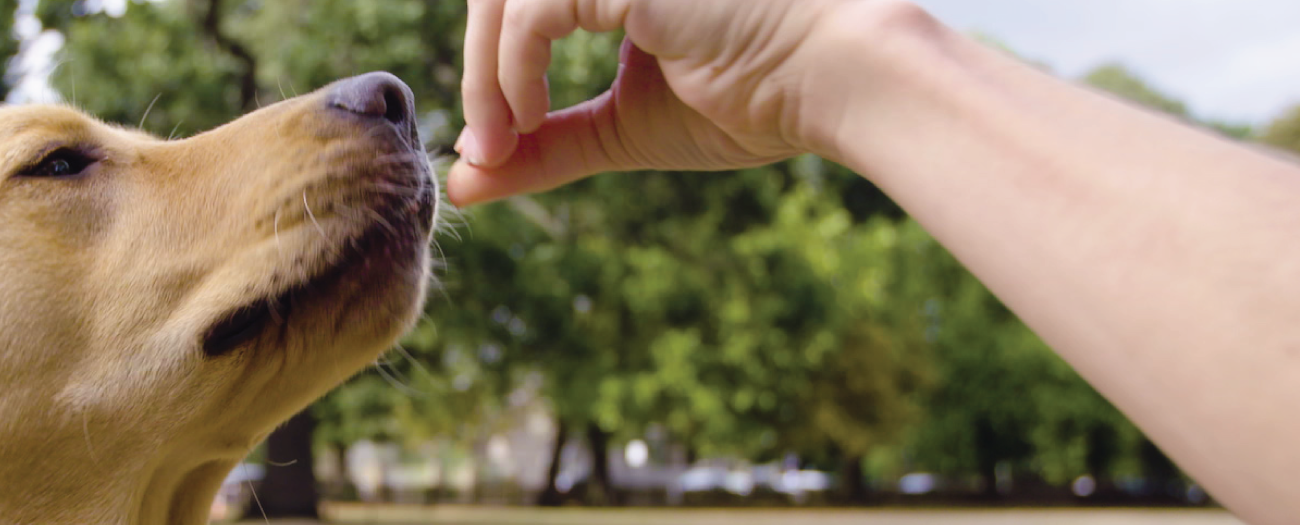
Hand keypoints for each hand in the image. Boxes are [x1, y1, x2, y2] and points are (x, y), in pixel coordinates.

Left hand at [452, 0, 880, 205]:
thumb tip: (461, 185)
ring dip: (483, 76)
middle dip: (475, 70)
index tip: (494, 143)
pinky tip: (528, 119)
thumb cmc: (755, 100)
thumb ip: (544, 146)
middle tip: (487, 148)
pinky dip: (510, 70)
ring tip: (502, 142)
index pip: (517, 0)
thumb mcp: (625, 128)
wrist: (838, 81)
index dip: (489, 63)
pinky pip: (529, 12)